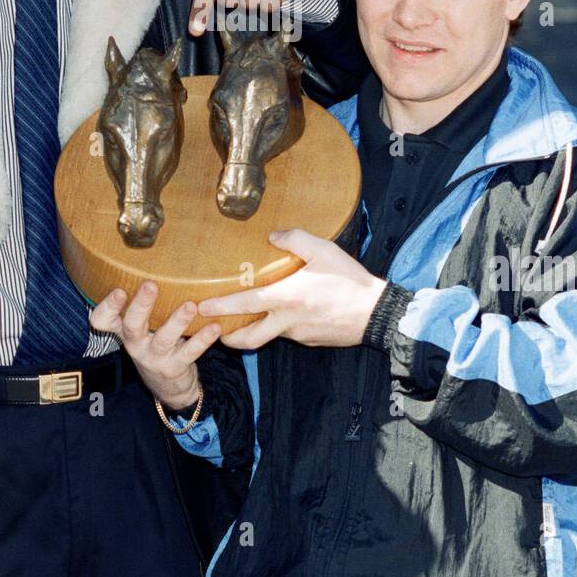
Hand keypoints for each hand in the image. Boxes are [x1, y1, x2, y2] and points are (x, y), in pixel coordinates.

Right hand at [90, 281, 221, 408]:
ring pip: (163, 339)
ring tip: (190, 306)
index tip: (119, 290)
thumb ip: (144, 305)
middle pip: (132, 326)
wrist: (169, 387)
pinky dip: (203, 339)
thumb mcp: (142, 329)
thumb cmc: (155, 344)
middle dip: (141, 305)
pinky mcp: (174, 368)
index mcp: (124, 331)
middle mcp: (135, 344)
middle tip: (150, 285)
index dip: (107, 307)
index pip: (102, 320)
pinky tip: (214, 327)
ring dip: (177, 321)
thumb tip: (157, 261)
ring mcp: (154, 358)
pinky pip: (189, 352)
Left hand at [199, 229, 385, 350]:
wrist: (377, 313)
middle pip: (249, 339)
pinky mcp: (310, 341)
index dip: (220, 307)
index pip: (245, 304)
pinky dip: (280, 327)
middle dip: (227, 338)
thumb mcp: (323, 250)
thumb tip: (273, 235)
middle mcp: (288, 321)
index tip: (200, 307)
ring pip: (269, 336)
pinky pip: (289, 334)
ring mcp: (299, 335)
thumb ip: (295, 239)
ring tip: (245, 320)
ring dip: (254, 331)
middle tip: (213, 330)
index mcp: (286, 298)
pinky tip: (285, 314)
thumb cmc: (349, 280)